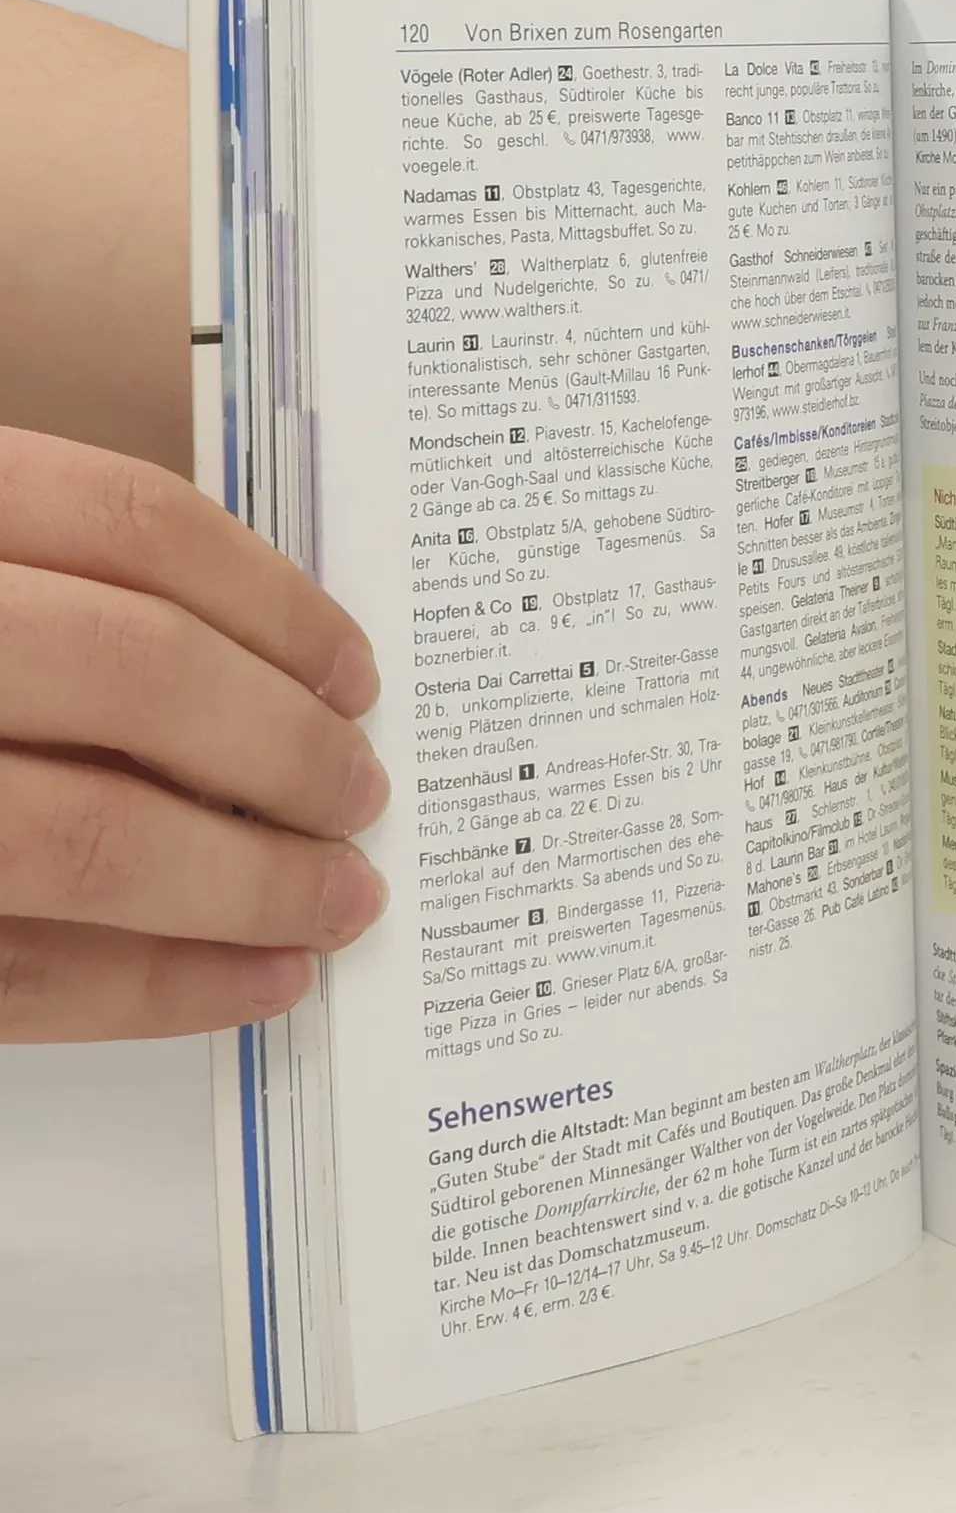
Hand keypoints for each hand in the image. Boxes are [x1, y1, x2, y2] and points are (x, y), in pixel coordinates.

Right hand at [0, 429, 388, 1041]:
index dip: (274, 601)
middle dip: (285, 747)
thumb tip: (266, 668)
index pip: (128, 523)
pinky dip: (162, 989)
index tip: (355, 669)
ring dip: (250, 881)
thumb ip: (45, 583)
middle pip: (135, 675)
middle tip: (365, 794)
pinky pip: (21, 973)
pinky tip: (258, 983)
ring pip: (88, 838)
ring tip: (341, 900)